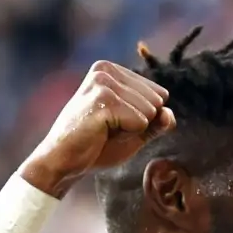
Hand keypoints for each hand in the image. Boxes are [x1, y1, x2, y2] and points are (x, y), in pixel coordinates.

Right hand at [20, 61, 176, 197]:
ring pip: (151, 111)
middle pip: (157, 101)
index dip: (143, 118)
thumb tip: (169, 113)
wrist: (64, 162)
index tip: (115, 124)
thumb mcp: (134, 132)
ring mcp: (103, 82)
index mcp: (112, 71)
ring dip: (131, 129)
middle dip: (139, 123)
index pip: (158, 94)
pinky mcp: (103, 99)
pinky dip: (127, 134)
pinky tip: (101, 133)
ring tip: (104, 131)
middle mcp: (106, 70)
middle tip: (109, 130)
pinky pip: (141, 121)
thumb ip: (156, 122)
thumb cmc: (96, 146)